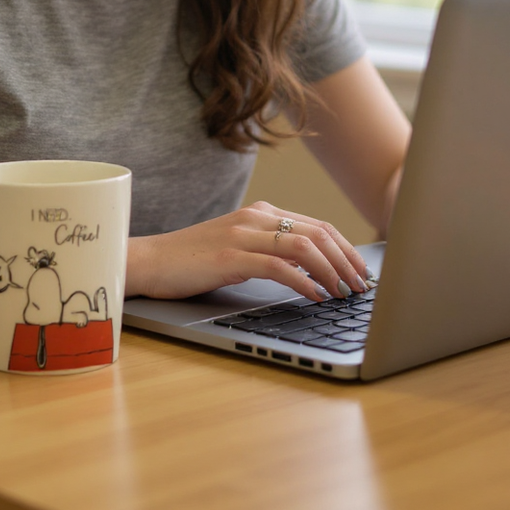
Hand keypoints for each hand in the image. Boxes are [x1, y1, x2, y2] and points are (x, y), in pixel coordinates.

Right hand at [125, 201, 373, 301]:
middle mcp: (255, 217)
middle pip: (318, 232)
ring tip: (344, 293)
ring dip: (332, 271)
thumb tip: (312, 272)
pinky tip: (314, 297)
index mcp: (260, 213)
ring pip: (304, 246)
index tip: (361, 273)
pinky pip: (279, 266)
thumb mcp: (238, 250)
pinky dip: (304, 282)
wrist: (147, 261)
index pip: (317, 225)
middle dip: (347, 261)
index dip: (345, 249)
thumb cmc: (191, 262)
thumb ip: (270, 252)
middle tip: (361, 287)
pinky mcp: (230, 256)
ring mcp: (242, 234)